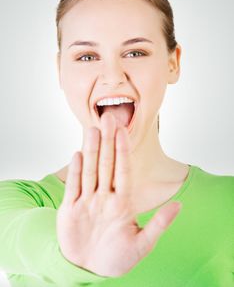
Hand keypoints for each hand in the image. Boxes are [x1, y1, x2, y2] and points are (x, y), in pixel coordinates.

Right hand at [56, 112, 181, 276]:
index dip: (123, 151)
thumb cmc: (116, 258)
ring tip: (92, 130)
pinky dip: (75, 171)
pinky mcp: (70, 208)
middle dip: (107, 141)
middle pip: (106, 164)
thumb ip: (159, 224)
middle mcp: (104, 197)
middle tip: (109, 118)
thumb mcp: (142, 244)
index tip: (125, 132)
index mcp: (122, 203)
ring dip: (91, 150)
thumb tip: (179, 205)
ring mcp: (87, 201)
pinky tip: (77, 153)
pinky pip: (73, 186)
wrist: (88, 268)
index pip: (123, 171)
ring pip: (89, 170)